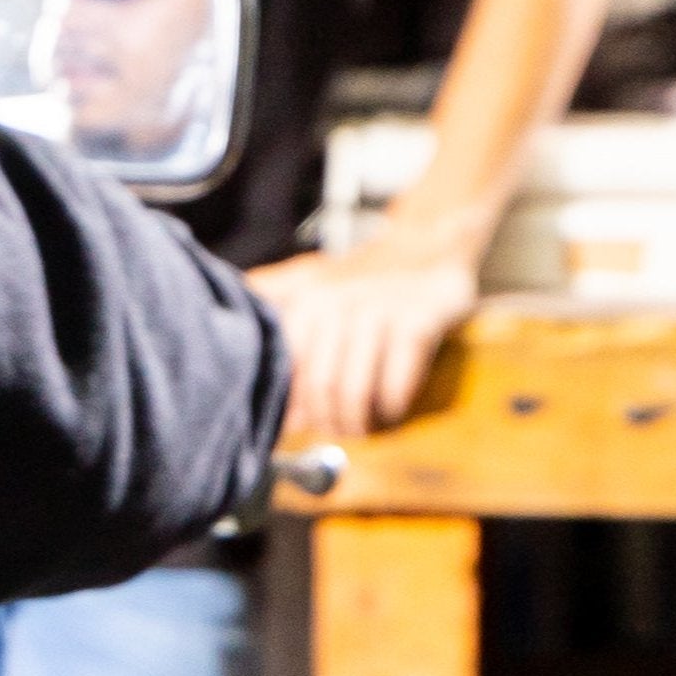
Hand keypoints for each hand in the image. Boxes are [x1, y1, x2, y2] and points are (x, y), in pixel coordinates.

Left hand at [244, 239, 480, 443]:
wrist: (426, 242)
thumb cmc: (358, 277)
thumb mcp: (303, 281)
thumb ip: (269, 316)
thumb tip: (249, 383)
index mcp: (301, 298)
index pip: (282, 367)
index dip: (289, 407)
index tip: (295, 427)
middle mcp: (333, 302)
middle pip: (318, 386)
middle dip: (328, 422)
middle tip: (338, 433)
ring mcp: (376, 310)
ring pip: (353, 390)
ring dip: (359, 423)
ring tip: (363, 429)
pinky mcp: (417, 321)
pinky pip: (395, 383)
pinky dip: (392, 410)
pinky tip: (392, 413)